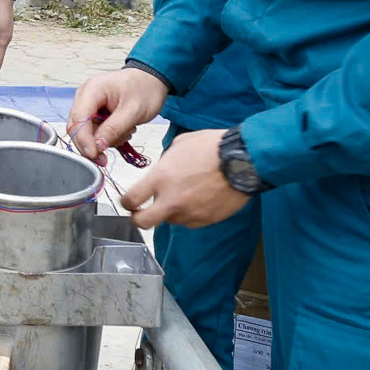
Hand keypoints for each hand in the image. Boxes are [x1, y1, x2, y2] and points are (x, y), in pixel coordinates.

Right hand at [66, 66, 168, 162]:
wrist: (152, 80)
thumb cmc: (145, 89)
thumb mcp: (133, 111)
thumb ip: (114, 129)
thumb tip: (98, 146)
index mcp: (92, 90)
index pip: (78, 119)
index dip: (83, 140)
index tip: (95, 155)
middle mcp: (85, 96)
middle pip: (77, 127)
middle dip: (91, 144)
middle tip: (105, 159)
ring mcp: (88, 104)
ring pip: (85, 132)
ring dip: (104, 140)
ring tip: (126, 132)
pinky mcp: (94, 112)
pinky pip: (93, 131)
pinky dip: (107, 137)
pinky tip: (122, 130)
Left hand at [118, 128, 249, 227]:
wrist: (243, 160)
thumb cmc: (212, 147)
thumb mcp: (179, 146)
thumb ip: (163, 164)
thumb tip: (160, 173)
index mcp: (160, 178)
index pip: (131, 200)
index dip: (125, 202)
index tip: (128, 201)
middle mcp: (172, 200)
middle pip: (142, 222)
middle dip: (138, 218)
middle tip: (140, 212)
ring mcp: (190, 213)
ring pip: (170, 221)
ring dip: (170, 212)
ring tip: (183, 195)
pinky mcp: (206, 220)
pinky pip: (190, 222)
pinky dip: (189, 214)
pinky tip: (198, 199)